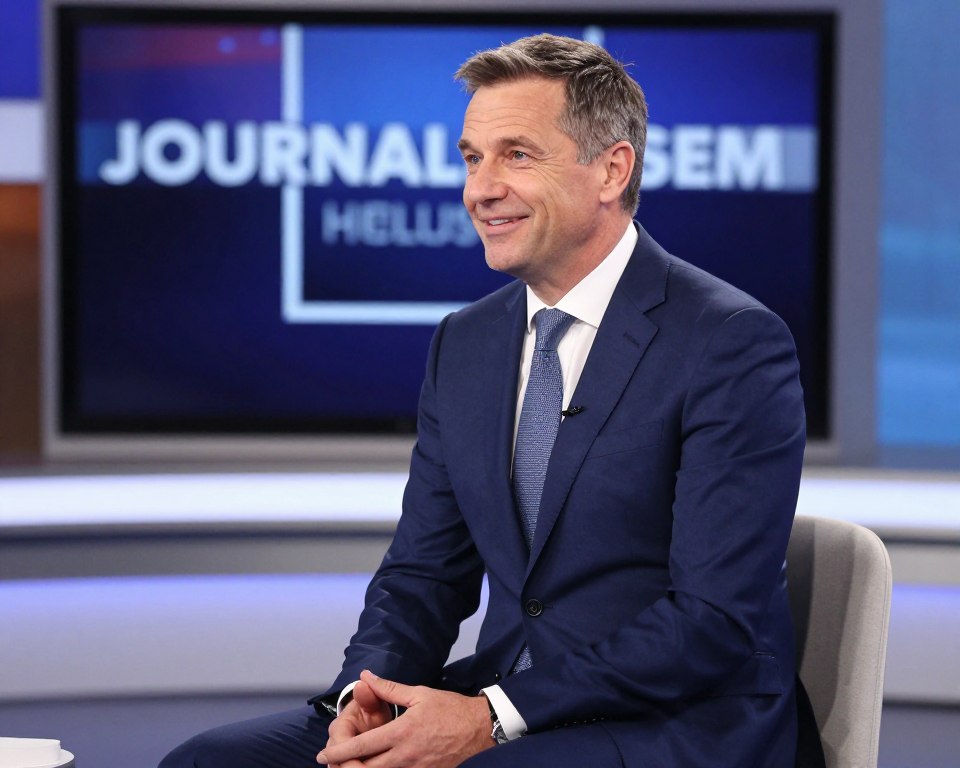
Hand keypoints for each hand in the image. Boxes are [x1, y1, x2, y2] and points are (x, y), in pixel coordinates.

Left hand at [317, 670, 494, 767]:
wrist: (481, 728)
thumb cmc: (450, 709)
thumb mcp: (419, 693)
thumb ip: (389, 688)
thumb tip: (366, 676)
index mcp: (402, 732)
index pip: (362, 746)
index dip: (339, 752)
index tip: (323, 754)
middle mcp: (406, 755)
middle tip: (333, 764)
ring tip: (350, 767)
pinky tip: (377, 767)